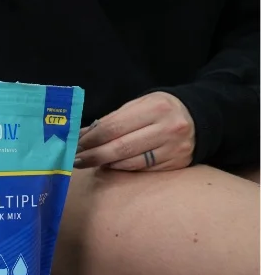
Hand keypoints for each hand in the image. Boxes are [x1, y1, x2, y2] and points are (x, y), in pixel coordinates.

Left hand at [75, 92, 195, 170]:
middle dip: (94, 155)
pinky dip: (123, 168)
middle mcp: (168, 128)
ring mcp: (174, 148)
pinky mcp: (176, 163)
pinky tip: (111, 166)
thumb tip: (82, 135)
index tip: (75, 145)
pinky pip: (143, 169)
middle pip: (120, 148)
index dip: (91, 138)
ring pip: (130, 162)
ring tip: (89, 163)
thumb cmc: (160, 109)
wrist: (199, 118)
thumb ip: (112, 119)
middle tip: (75, 160)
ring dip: (106, 164)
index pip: (114, 127)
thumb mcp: (139, 105)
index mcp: (156, 108)